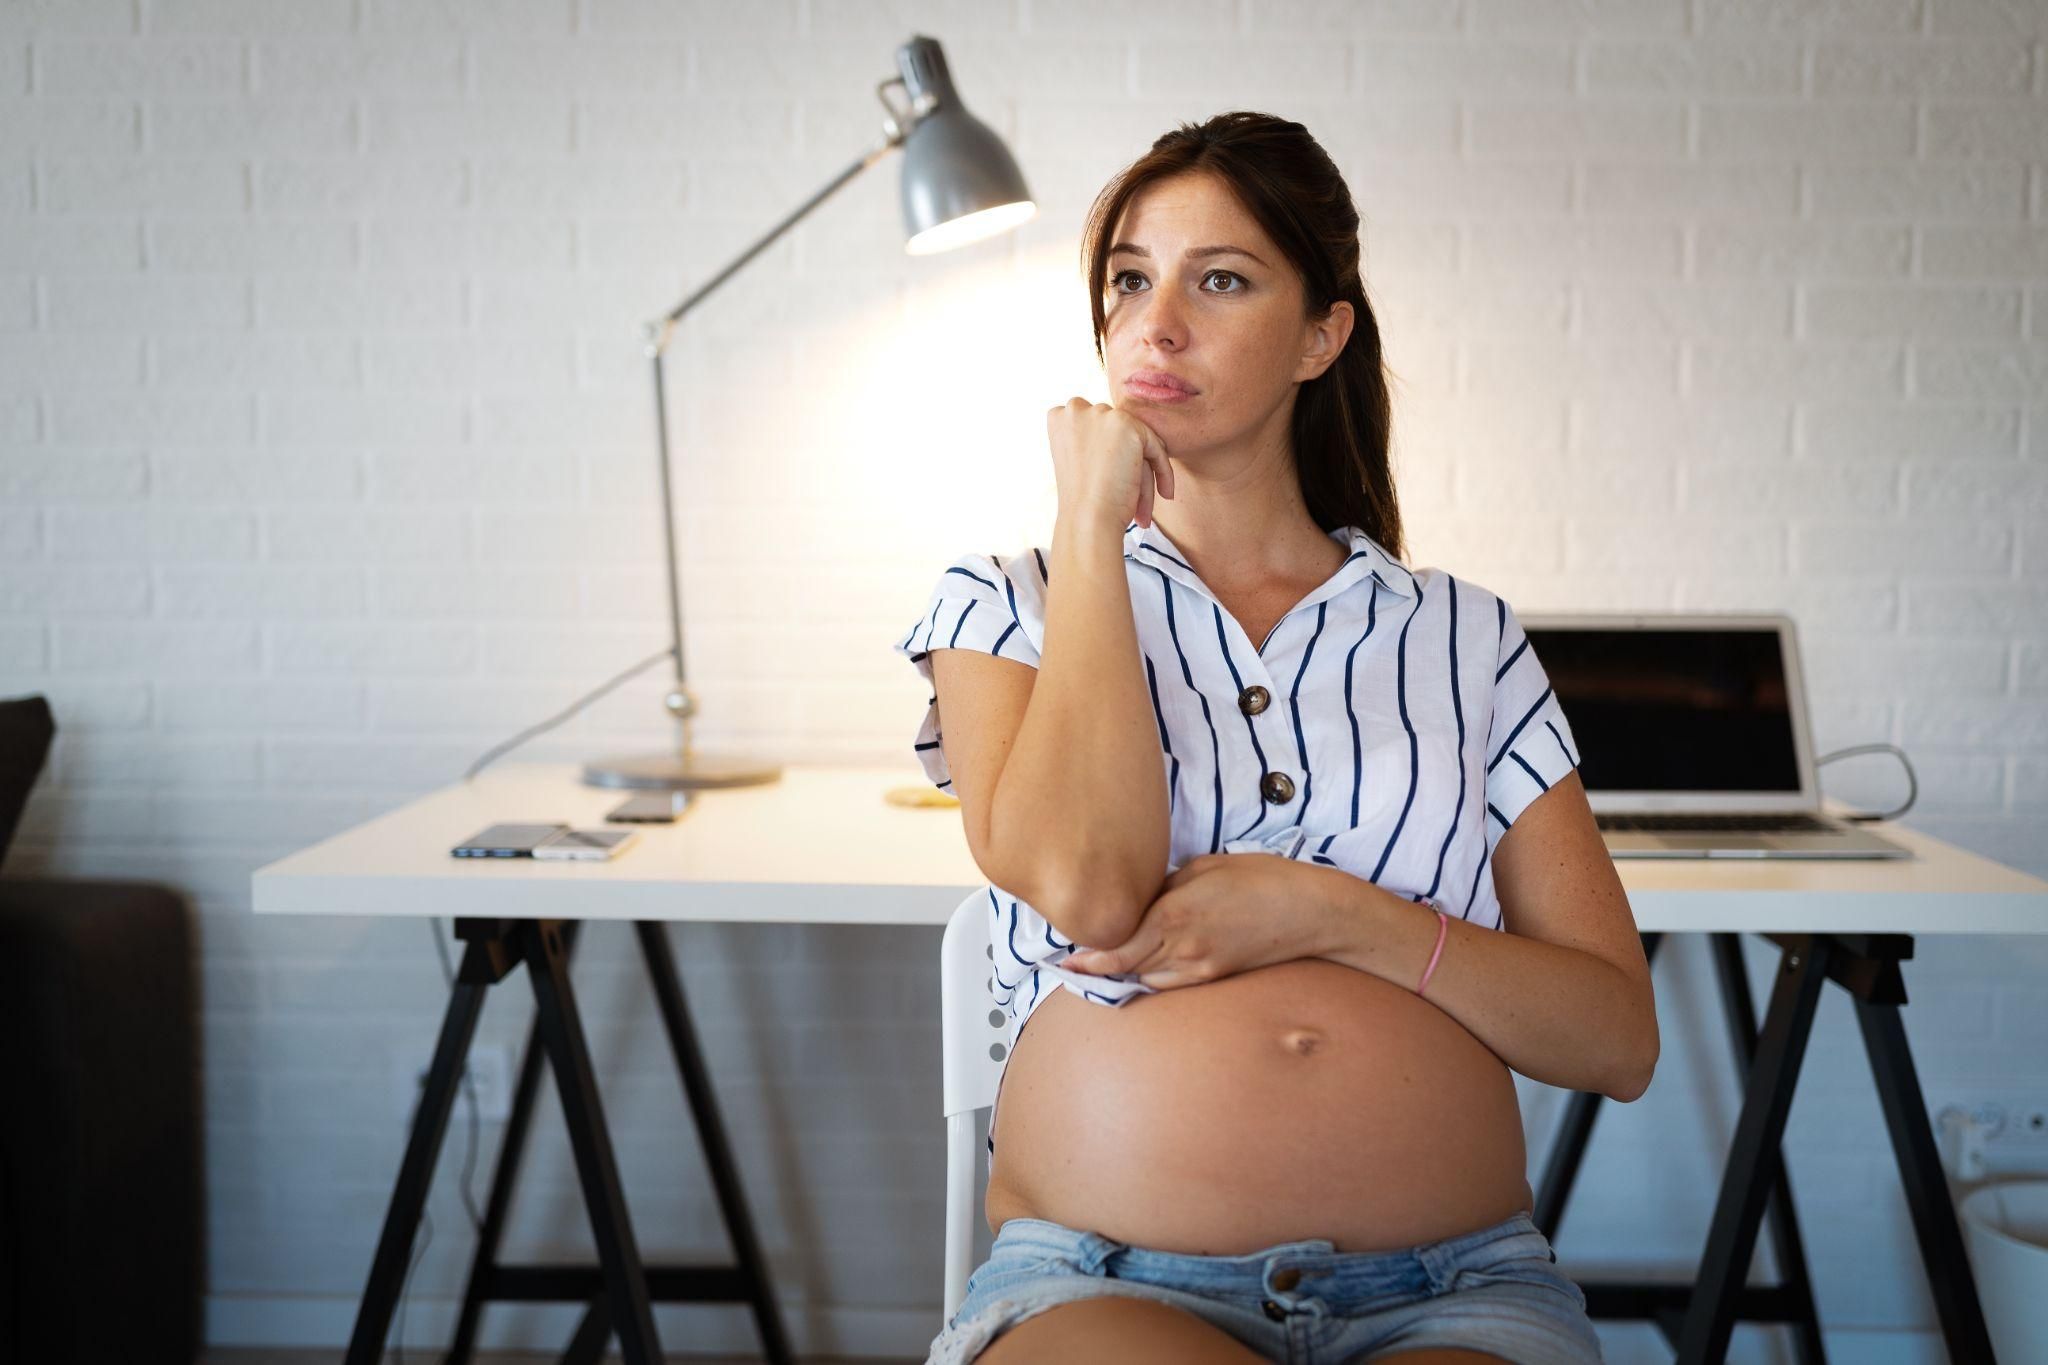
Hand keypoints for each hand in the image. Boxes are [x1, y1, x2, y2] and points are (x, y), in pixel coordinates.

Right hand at [1046, 397, 1174, 532]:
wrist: (1086, 519)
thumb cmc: (1082, 501)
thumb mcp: (1079, 462)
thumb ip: (1096, 440)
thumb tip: (1128, 435)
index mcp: (1058, 417)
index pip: (1097, 428)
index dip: (1109, 455)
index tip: (1114, 481)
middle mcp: (1075, 409)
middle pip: (1117, 434)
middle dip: (1128, 464)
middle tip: (1133, 499)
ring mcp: (1100, 414)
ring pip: (1137, 440)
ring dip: (1145, 472)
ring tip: (1146, 506)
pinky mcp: (1126, 425)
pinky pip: (1156, 446)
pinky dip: (1163, 471)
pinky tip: (1165, 494)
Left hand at [1061, 852, 1326, 990]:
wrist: (1311, 912)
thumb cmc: (1263, 878)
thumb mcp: (1206, 866)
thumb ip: (1167, 885)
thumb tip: (1144, 897)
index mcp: (1174, 912)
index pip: (1117, 944)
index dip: (1087, 956)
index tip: (1063, 958)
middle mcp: (1182, 946)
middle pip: (1125, 967)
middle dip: (1099, 966)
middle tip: (1073, 961)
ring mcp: (1200, 968)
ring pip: (1146, 980)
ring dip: (1124, 974)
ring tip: (1104, 964)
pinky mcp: (1216, 977)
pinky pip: (1171, 984)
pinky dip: (1152, 978)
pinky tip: (1145, 968)